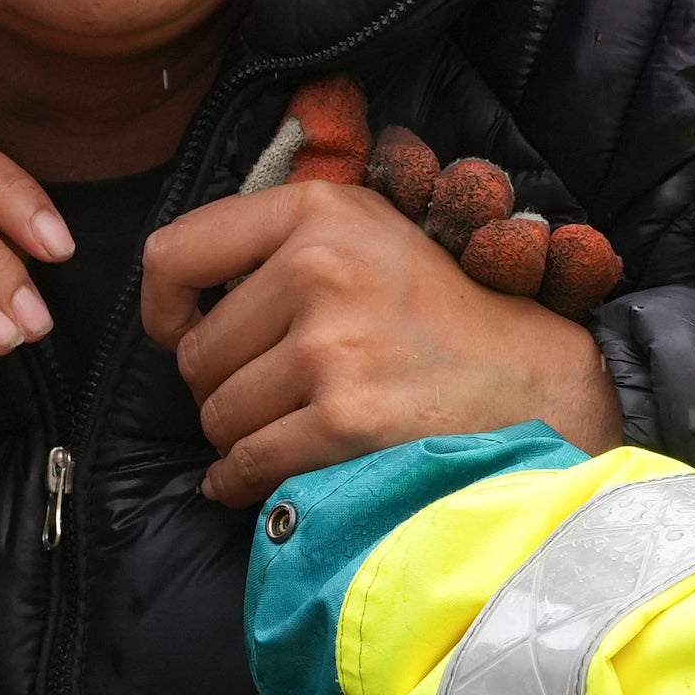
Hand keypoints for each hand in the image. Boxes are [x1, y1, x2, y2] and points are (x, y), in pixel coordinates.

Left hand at [145, 172, 623, 508]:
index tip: (178, 333)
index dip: (162, 307)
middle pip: (196, 354)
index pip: (174, 253)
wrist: (533, 381)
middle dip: (220, 387)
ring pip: (217, 414)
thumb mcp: (366, 234)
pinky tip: (254, 481)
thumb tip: (173, 293)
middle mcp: (319, 268)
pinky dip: (241, 482)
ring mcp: (332, 345)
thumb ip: (277, 242)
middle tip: (270, 396)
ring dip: (238, 437)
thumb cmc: (437, 314)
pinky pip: (248, 463)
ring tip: (287, 429)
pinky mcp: (345, 418)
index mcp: (317, 212)